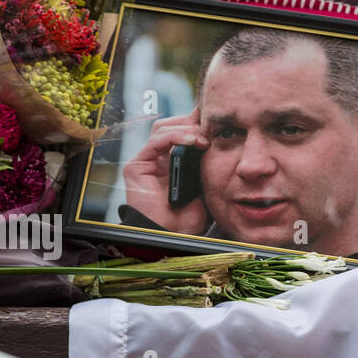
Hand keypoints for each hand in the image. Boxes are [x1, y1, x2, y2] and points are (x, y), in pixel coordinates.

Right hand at [122, 107, 210, 234]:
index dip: (197, 124)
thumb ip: (207, 163)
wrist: (175, 234)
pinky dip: (174, 137)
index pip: (182, 131)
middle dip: (192, 123)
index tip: (216, 123)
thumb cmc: (190, 216)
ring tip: (204, 140)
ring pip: (162, 129)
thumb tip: (220, 140)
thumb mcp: (206, 184)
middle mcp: (158, 158)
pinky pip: (155, 142)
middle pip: (171, 125)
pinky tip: (192, 141)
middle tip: (211, 129)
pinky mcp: (137, 167)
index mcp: (174, 160)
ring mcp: (147, 161)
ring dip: (186, 130)